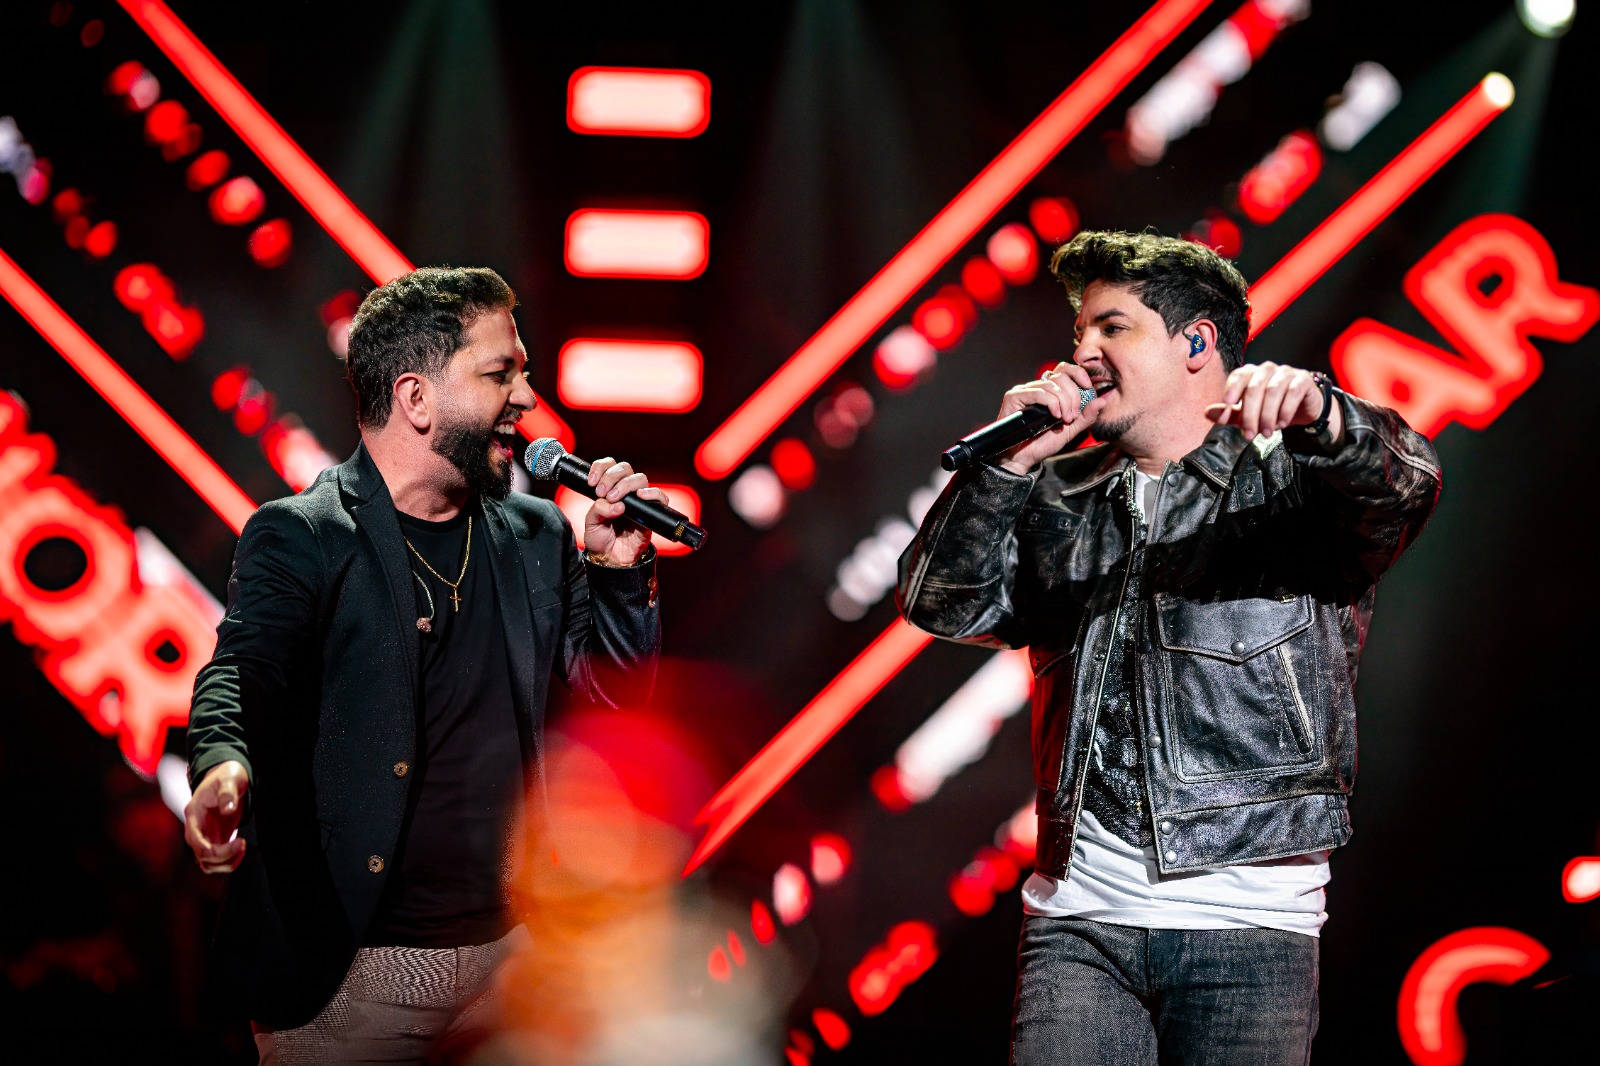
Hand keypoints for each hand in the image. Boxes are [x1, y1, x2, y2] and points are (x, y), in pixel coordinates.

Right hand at [185, 760, 249, 873]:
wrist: (226, 776)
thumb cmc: (226, 776)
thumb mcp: (229, 779)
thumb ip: (227, 793)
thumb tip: (228, 810)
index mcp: (194, 814)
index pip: (197, 842)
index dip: (217, 850)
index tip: (239, 842)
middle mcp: (195, 828)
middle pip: (202, 856)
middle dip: (224, 856)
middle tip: (242, 844)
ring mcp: (204, 835)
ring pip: (207, 863)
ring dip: (225, 863)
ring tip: (241, 848)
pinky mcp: (214, 838)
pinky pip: (216, 859)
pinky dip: (228, 861)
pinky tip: (240, 850)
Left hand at [582, 458, 666, 565]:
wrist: (611, 559)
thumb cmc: (601, 539)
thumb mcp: (591, 523)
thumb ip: (598, 510)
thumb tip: (616, 504)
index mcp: (609, 489)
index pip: (609, 466)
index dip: (601, 468)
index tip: (592, 482)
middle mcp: (625, 492)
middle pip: (625, 468)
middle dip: (612, 476)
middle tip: (602, 492)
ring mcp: (638, 501)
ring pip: (640, 479)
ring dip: (626, 485)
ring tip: (614, 498)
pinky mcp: (651, 513)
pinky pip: (660, 497)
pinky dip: (652, 494)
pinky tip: (640, 496)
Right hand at [996, 361, 1106, 474]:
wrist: (1023, 458)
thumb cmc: (1042, 444)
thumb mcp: (1070, 430)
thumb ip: (1086, 416)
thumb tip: (1102, 400)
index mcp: (1050, 391)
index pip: (1065, 370)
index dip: (1079, 373)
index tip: (1088, 387)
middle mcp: (1037, 387)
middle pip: (1062, 376)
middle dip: (1073, 396)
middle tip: (1072, 415)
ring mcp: (1024, 391)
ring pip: (1052, 384)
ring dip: (1063, 402)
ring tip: (1063, 419)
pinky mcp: (1013, 396)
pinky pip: (1038, 392)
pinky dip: (1050, 402)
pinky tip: (1054, 415)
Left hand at [1206, 362, 1340, 440]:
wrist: (1303, 410)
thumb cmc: (1272, 409)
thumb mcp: (1249, 414)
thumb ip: (1230, 413)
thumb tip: (1207, 414)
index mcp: (1251, 373)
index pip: (1238, 376)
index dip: (1232, 389)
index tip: (1227, 404)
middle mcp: (1267, 369)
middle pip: (1254, 388)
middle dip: (1250, 414)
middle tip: (1249, 435)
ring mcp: (1286, 373)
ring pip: (1273, 390)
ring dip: (1268, 415)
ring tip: (1267, 433)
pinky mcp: (1302, 381)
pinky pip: (1293, 392)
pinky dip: (1286, 410)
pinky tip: (1282, 424)